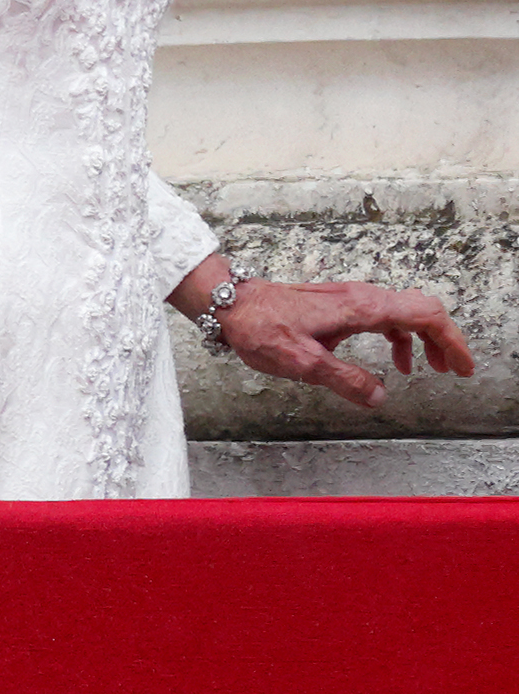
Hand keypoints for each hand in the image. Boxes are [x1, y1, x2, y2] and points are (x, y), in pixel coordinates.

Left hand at [217, 277, 476, 407]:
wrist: (230, 303)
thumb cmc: (261, 328)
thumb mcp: (303, 362)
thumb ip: (346, 381)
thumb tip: (380, 397)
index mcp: (360, 308)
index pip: (424, 315)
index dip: (451, 340)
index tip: (462, 367)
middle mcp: (360, 296)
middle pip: (421, 309)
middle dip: (443, 339)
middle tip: (455, 370)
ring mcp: (349, 297)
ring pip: (403, 312)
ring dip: (422, 339)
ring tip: (429, 369)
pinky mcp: (338, 304)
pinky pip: (382, 316)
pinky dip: (398, 337)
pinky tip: (393, 361)